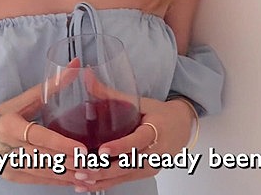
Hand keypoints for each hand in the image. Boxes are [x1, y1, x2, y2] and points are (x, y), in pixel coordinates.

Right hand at [0, 82, 87, 187]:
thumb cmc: (3, 115)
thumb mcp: (23, 99)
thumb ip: (51, 85)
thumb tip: (76, 65)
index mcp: (9, 126)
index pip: (39, 137)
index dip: (61, 144)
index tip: (83, 149)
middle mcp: (8, 148)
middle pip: (44, 158)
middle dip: (71, 163)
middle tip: (97, 165)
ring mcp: (10, 166)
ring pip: (45, 173)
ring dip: (69, 176)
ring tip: (92, 175)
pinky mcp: (14, 177)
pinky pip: (41, 181)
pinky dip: (60, 182)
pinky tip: (78, 182)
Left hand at [72, 97, 194, 191]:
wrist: (181, 128)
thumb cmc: (159, 113)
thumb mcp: (139, 101)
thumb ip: (112, 94)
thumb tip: (87, 77)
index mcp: (156, 130)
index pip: (137, 141)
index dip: (120, 147)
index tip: (102, 150)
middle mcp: (156, 152)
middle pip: (129, 165)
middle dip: (103, 169)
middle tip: (82, 168)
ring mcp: (151, 166)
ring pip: (124, 176)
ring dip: (101, 179)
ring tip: (79, 177)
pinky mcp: (145, 174)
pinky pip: (123, 181)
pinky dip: (105, 184)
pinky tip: (87, 185)